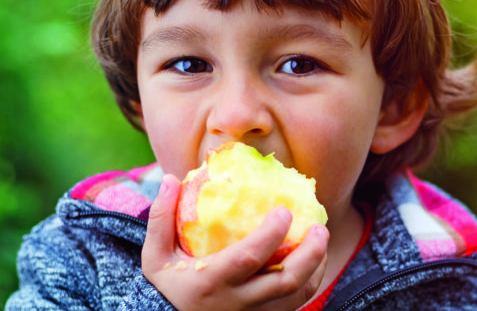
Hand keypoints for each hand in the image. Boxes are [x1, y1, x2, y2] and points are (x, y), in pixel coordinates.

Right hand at [141, 174, 329, 310]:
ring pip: (297, 295)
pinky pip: (296, 304)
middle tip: (319, 227)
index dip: (271, 235)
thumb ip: (161, 218)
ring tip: (321, 238)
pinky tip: (314, 260)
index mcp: (212, 282)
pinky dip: (310, 281)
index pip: (248, 258)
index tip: (285, 211)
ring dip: (316, 267)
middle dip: (309, 253)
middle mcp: (237, 303)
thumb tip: (171, 178)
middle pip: (285, 281)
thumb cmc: (165, 288)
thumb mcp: (155, 256)